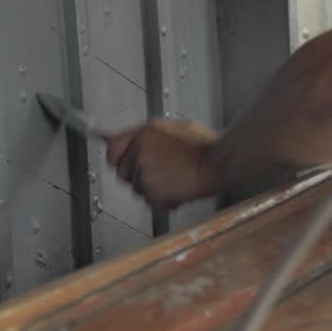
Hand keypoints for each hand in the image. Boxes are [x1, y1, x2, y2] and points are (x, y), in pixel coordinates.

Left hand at [106, 118, 220, 210]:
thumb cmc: (203, 145)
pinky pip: (151, 202)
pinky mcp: (155, 192)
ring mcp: (146, 173)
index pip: (112, 147)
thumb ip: (150, 136)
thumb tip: (137, 141)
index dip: (118, 158)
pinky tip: (178, 189)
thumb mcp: (173, 127)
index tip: (121, 163)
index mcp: (144, 133)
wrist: (218, 162)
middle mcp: (141, 152)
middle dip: (136, 177)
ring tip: (174, 179)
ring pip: (138, 190)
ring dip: (153, 189)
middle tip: (158, 174)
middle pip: (122, 173)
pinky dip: (164, 201)